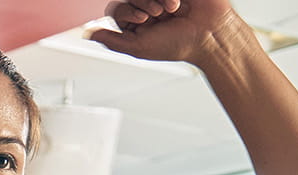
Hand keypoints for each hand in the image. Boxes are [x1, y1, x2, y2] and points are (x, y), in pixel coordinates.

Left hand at [90, 0, 240, 63]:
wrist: (209, 35)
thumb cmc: (178, 44)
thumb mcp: (138, 48)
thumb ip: (112, 41)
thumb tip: (87, 34)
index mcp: (136, 23)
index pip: (116, 8)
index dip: (126, 12)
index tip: (143, 20)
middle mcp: (147, 6)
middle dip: (142, 4)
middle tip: (158, 15)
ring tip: (170, 10)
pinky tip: (177, 3)